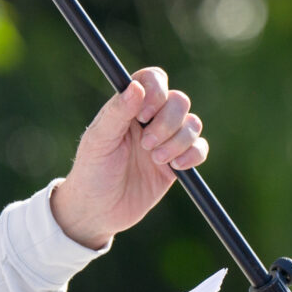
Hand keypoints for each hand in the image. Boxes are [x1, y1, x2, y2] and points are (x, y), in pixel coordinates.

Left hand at [49, 68, 207, 249]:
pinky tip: (174, 167)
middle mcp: (150, 119)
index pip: (153, 80)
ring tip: (155, 159)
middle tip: (146, 145)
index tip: (144, 114)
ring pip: (193, 123)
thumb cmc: (91, 172)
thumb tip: (136, 87)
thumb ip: (117, 113)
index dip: (157, 91)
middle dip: (167, 123)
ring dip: (178, 141)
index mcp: (129, 106)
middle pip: (179, 100)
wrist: (98, 212)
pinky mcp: (177, 163)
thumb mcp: (98, 141)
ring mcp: (166, 140)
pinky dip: (193, 154)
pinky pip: (200, 148)